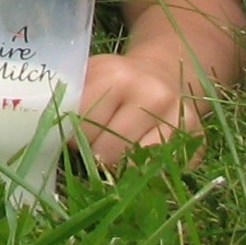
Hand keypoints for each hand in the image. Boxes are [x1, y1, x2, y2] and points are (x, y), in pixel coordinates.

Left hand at [77, 50, 205, 168]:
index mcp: (115, 76)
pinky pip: (164, 173)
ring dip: (122, 168)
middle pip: (108, 153)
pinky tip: (143, 160)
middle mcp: (151, 95)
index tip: (74, 135)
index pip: (82, 128)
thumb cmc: (117, 82)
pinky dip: (149, 174)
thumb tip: (48, 139)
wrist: (165, 71)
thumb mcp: (90, 79)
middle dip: (97, 155)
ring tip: (119, 152)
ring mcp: (178, 118)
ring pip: (136, 168)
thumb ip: (71, 103)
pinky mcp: (198, 139)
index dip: (73, 138)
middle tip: (98, 145)